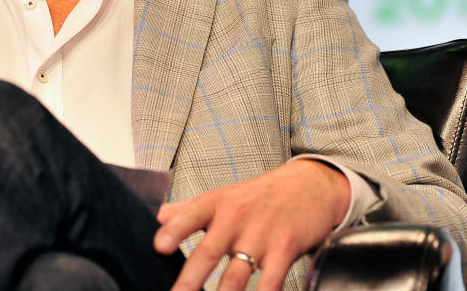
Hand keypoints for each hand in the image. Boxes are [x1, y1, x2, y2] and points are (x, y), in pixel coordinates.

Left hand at [154, 159, 349, 290]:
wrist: (310, 185)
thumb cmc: (260, 195)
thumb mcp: (223, 196)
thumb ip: (188, 209)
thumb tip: (156, 217)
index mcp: (217, 203)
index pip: (189, 216)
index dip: (173, 231)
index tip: (158, 246)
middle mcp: (236, 217)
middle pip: (209, 251)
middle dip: (190, 278)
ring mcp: (261, 234)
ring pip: (236, 274)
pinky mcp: (286, 249)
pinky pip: (271, 281)